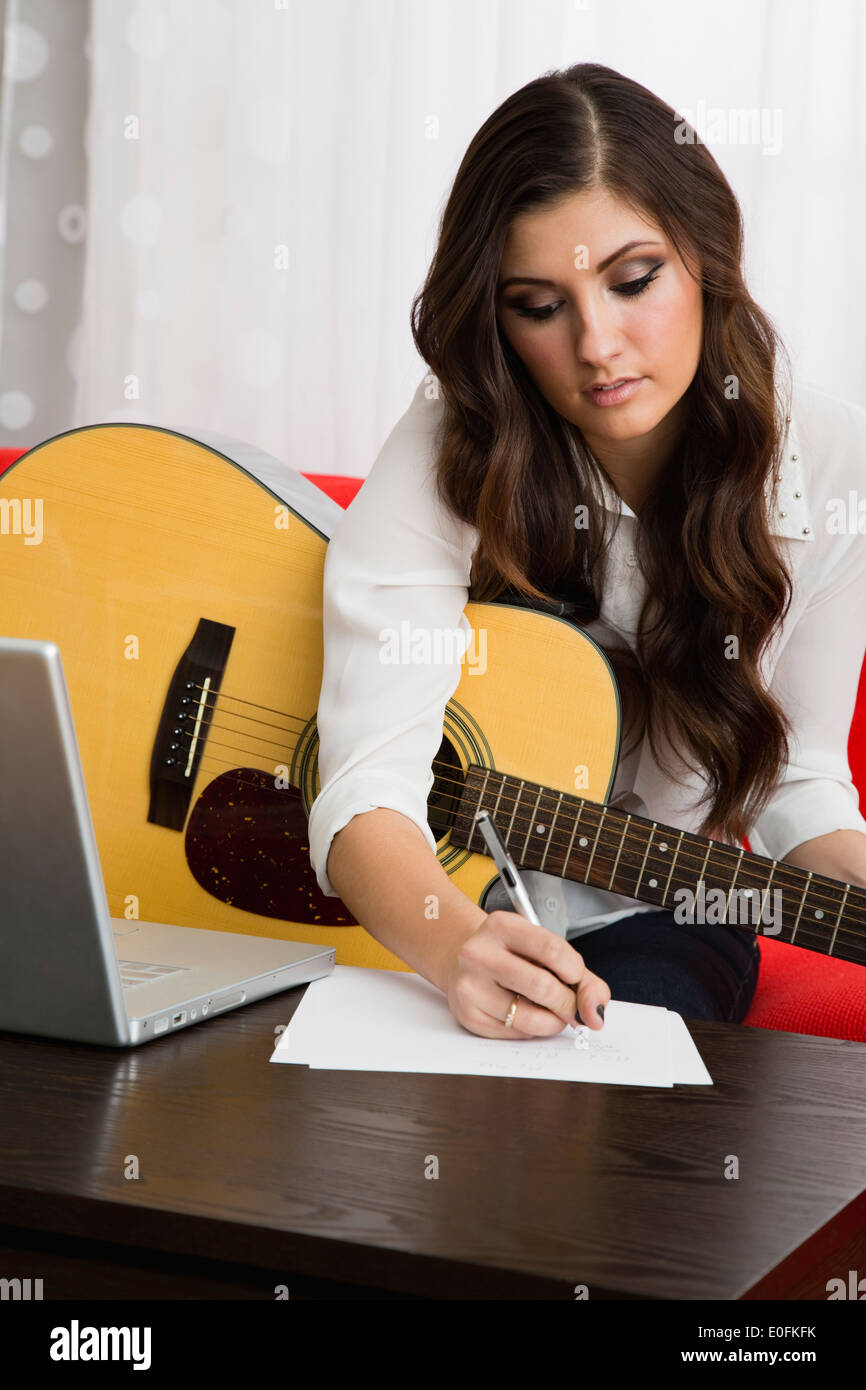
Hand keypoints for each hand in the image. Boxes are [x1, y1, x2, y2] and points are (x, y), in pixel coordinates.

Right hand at [444, 910, 610, 1039]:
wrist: (465, 962)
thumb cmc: (514, 956)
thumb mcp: (545, 951)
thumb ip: (583, 979)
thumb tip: (595, 1015)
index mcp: (502, 926)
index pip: (552, 950)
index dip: (575, 971)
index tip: (577, 979)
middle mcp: (479, 953)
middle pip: (542, 986)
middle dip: (569, 1004)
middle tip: (572, 1007)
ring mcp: (469, 985)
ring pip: (529, 1017)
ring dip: (553, 1022)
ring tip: (551, 1012)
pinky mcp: (467, 1014)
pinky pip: (514, 1033)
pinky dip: (532, 1030)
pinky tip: (526, 1014)